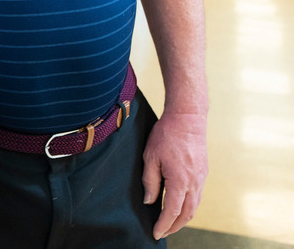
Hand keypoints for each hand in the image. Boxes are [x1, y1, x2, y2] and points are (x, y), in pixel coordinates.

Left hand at [142, 111, 207, 239]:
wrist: (188, 119)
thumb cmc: (166, 135)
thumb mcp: (150, 157)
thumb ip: (150, 181)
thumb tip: (149, 201)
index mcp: (180, 181)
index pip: (171, 211)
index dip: (163, 225)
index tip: (156, 233)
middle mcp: (194, 183)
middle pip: (186, 214)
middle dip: (174, 226)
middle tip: (162, 232)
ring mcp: (201, 179)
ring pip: (194, 207)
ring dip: (183, 218)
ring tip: (170, 223)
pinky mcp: (203, 174)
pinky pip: (197, 197)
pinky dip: (189, 207)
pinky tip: (180, 207)